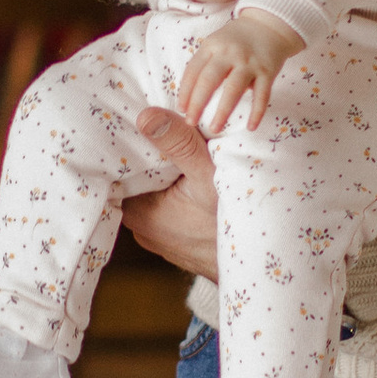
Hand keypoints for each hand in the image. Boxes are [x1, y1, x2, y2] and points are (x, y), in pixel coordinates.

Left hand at [120, 111, 219, 277]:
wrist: (256, 263)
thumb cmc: (231, 223)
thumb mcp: (206, 175)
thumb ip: (178, 143)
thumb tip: (145, 115)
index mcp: (136, 211)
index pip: (120, 167)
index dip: (130, 140)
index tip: (138, 114)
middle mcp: (140, 225)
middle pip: (136, 177)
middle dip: (148, 151)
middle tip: (160, 120)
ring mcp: (156, 232)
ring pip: (151, 189)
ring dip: (163, 169)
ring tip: (174, 141)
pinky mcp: (172, 236)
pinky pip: (165, 201)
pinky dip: (174, 185)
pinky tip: (187, 170)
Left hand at [173, 10, 302, 139]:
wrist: (269, 24)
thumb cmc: (237, 39)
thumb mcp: (216, 43)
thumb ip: (203, 64)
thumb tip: (187, 95)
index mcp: (212, 46)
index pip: (193, 71)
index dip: (185, 91)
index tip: (181, 109)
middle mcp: (229, 53)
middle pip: (209, 80)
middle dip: (197, 103)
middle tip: (190, 122)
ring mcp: (249, 62)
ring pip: (233, 89)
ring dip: (223, 111)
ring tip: (214, 128)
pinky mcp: (267, 71)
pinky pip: (262, 95)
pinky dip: (257, 112)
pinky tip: (251, 127)